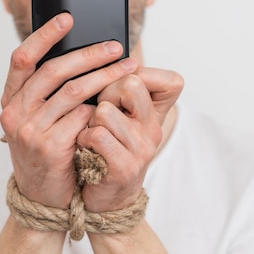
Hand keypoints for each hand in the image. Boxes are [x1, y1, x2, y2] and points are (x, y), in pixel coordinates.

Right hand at [0, 12, 137, 208]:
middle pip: (54, 71)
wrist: (42, 196)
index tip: (68, 18)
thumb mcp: (38, 119)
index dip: (44, 35)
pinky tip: (113, 108)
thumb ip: (49, 92)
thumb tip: (82, 54)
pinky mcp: (49, 147)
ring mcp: (30, 131)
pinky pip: (83, 119)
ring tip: (127, 69)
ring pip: (74, 92)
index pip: (23, 58)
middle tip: (116, 47)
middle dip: (89, 55)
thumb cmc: (46, 150)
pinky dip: (101, 111)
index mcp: (11, 100)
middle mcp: (15, 112)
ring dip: (105, 77)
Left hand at [76, 67, 182, 212]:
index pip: (169, 79)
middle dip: (105, 92)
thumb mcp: (118, 116)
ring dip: (89, 119)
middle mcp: (153, 129)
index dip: (137, 76)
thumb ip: (118, 88)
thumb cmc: (104, 148)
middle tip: (98, 111)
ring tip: (89, 132)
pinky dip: (83, 138)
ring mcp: (141, 149)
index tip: (120, 89)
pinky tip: (84, 147)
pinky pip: (97, 135)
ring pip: (106, 110)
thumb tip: (97, 55)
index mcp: (155, 113)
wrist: (105, 197)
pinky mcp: (125, 167)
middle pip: (130, 83)